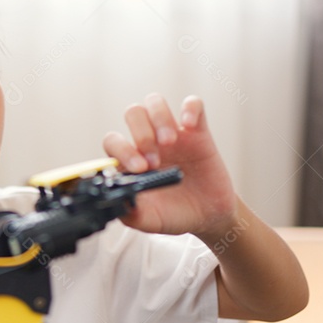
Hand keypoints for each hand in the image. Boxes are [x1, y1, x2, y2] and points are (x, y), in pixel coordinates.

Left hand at [101, 94, 238, 239]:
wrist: (208, 216)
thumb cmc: (174, 214)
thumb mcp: (150, 220)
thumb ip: (131, 214)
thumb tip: (117, 202)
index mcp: (131, 159)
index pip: (114, 140)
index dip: (122, 150)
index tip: (139, 169)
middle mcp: (148, 141)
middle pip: (133, 113)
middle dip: (141, 134)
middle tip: (154, 161)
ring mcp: (172, 133)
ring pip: (155, 102)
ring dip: (159, 119)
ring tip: (170, 142)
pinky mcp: (198, 131)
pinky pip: (193, 103)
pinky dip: (190, 109)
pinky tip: (190, 126)